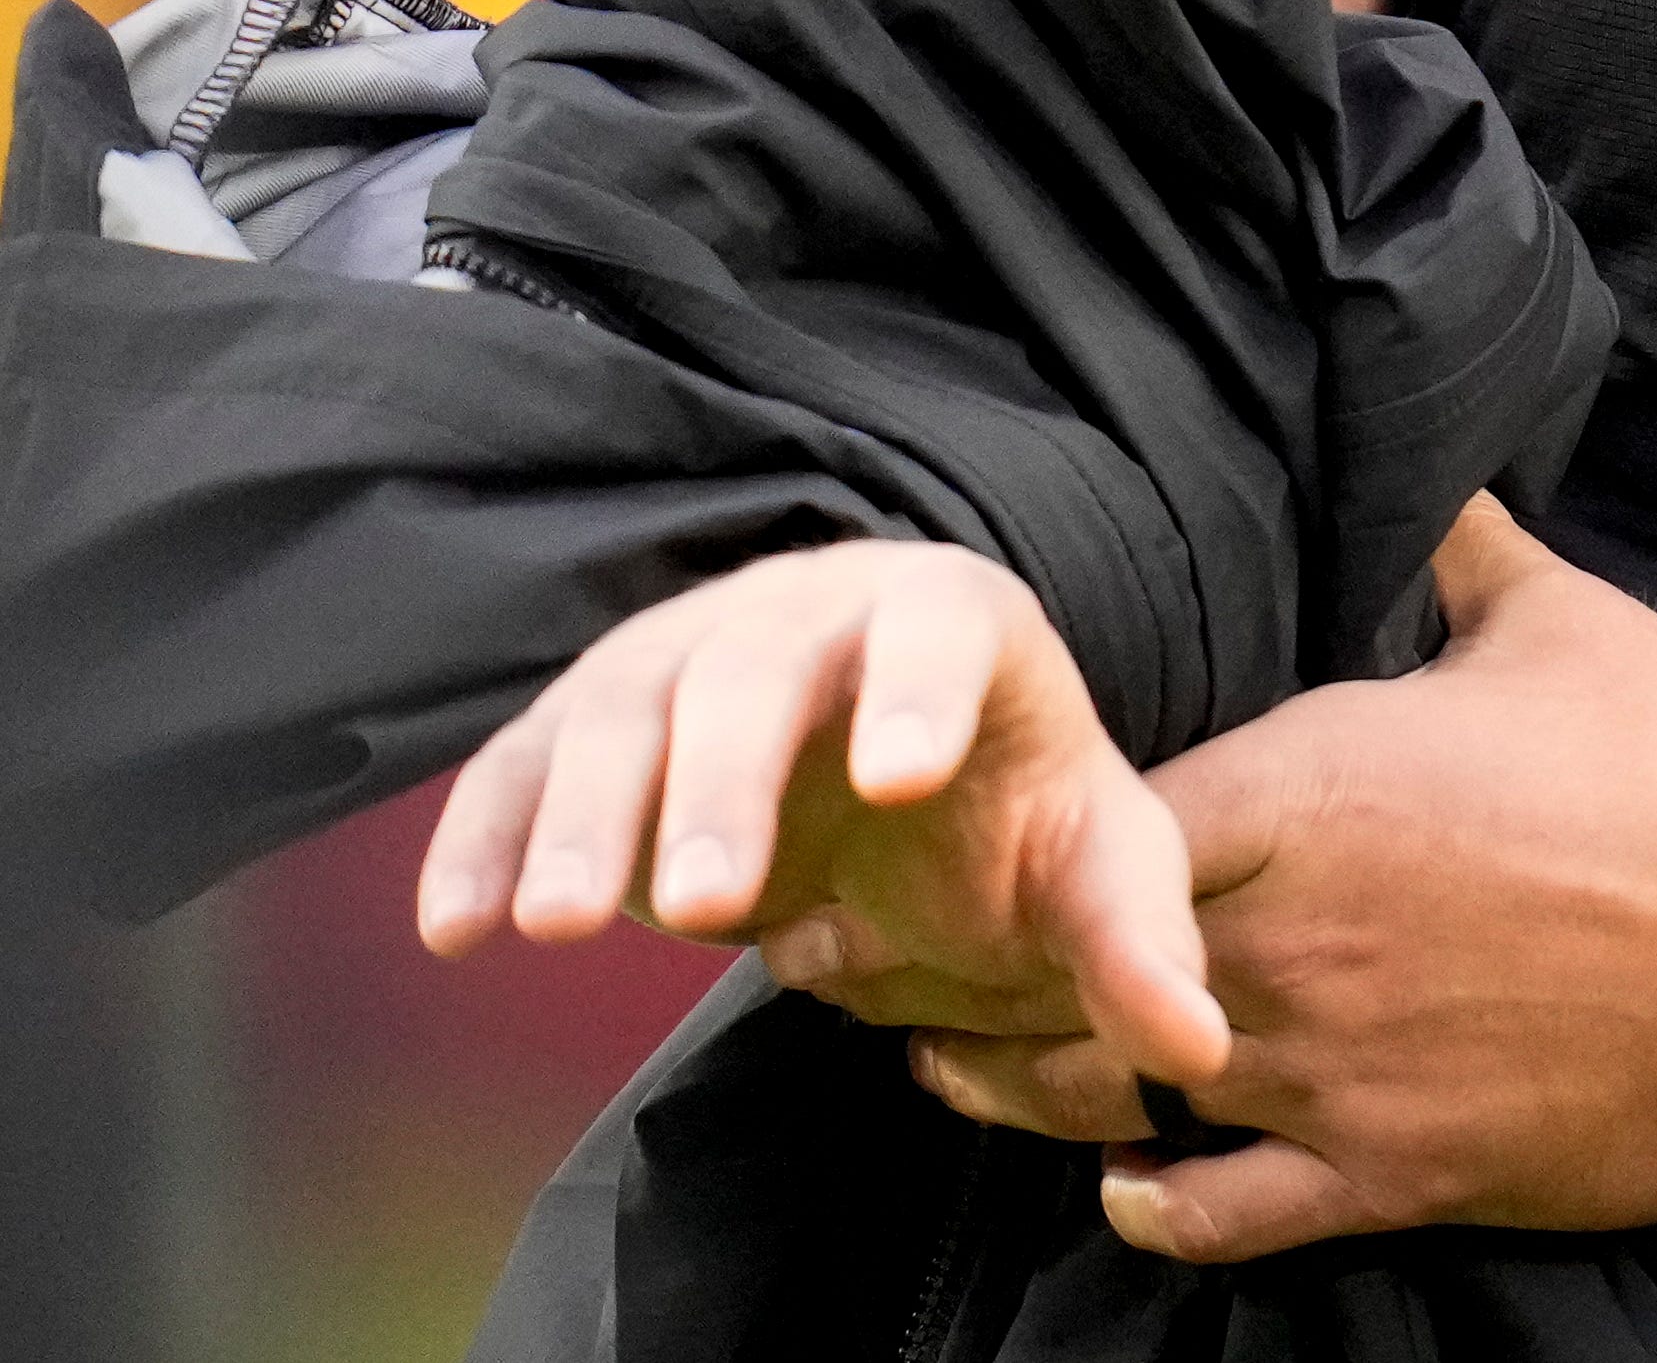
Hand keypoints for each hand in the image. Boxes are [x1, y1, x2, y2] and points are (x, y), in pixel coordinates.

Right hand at [415, 540, 1225, 1089]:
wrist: (902, 769)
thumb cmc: (1006, 803)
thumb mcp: (1091, 869)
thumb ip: (1139, 949)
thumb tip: (1197, 1049)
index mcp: (956, 618)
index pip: (947, 630)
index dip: (926, 692)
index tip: (906, 776)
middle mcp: (812, 607)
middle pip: (754, 671)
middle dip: (723, 782)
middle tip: (707, 901)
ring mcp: (689, 649)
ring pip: (623, 708)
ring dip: (585, 814)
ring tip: (560, 926)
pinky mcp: (593, 714)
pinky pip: (524, 763)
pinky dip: (483, 838)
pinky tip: (459, 931)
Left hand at [911, 496, 1656, 1261]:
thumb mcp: (1573, 624)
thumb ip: (1462, 551)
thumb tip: (1421, 464)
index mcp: (1316, 786)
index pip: (1100, 823)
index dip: (1013, 840)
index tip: (953, 844)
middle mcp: (1291, 934)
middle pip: (1061, 972)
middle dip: (963, 974)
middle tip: (889, 972)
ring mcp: (1333, 1065)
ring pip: (1105, 1094)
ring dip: (1016, 1085)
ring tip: (957, 1067)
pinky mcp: (1393, 1171)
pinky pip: (1219, 1211)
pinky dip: (1151, 1203)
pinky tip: (1122, 1186)